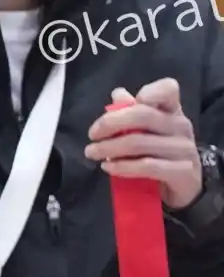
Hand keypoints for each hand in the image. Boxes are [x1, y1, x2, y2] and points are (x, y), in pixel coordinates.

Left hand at [88, 81, 204, 209]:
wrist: (184, 187)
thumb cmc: (160, 153)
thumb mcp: (147, 132)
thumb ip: (132, 112)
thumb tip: (118, 93)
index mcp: (172, 111)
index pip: (168, 89)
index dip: (149, 91)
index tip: (121, 102)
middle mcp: (181, 126)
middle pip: (143, 115)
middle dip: (110, 123)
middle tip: (92, 135)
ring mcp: (184, 149)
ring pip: (139, 143)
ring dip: (108, 148)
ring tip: (92, 153)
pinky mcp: (183, 172)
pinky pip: (146, 166)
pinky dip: (122, 167)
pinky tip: (107, 167)